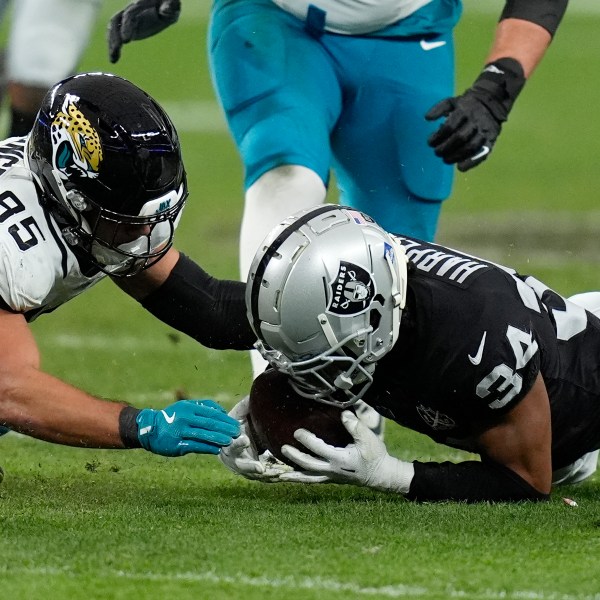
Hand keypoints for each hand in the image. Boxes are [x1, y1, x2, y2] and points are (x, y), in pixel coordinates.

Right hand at [108, 0, 180, 62]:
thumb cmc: (171, 5)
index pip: (130, 15)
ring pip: (114, 29)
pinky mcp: (128, 28)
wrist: (165, 6)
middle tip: (116, 49)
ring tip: (113, 58)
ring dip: (111, 43)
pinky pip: (118, 37)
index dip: (127, 26)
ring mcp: (128, 20)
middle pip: (117, 21)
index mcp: (140, 5)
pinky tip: (114, 59)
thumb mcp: (172, 6)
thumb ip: (169, 7)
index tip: (126, 40)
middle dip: (115, 35)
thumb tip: (166, 10)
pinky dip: (115, 47)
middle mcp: (131, 10)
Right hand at [136, 399, 238, 456]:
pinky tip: (217, 449)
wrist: (150, 428)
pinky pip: (195, 446)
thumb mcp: (187, 406)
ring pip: (203, 435)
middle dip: (225, 428)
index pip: (212, 413)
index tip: (236, 424)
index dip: (225, 419)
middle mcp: (185, 418)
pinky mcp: (177, 444)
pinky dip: (207, 447)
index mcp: (189, 407)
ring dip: (219, 438)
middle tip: (237, 433)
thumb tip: (223, 411)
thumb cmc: (173, 416)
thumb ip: (204, 406)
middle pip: (210, 423)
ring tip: (230, 441)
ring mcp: (180, 431)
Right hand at [218, 396, 295, 481]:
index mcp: (229, 442)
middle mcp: (234, 458)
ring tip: (277, 473)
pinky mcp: (255, 474)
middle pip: (240, 465)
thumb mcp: (244, 412)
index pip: (230, 444)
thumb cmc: (244, 422)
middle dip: (249, 467)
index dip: (236, 443)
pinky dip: (272, 476)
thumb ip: (246, 404)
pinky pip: (263, 478)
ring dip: (264, 475)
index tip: (245, 439)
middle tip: (260, 468)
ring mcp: (245, 467)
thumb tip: (252, 395)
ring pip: (253, 475)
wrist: (248, 436)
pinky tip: (283, 474)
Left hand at [280, 411, 413, 492]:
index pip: (319, 449)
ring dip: (293, 475)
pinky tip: (289, 477)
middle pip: (308, 465)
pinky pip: (312, 480)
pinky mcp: (330, 479)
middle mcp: (332, 470)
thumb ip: (355, 426)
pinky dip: (300, 479)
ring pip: (308, 477)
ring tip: (277, 474)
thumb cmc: (375, 455)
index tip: (297, 431)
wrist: (380, 475)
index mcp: (340, 459)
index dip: (307, 440)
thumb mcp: (368, 439)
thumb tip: (343, 413)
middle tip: (284, 447)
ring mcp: (330, 477)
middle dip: (295, 457)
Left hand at [426, 58, 524, 171]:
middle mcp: (475, 120)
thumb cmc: (466, 105)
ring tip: (446, 160)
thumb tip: (427, 118)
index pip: (450, 126)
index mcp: (464, 110)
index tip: (430, 142)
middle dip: (445, 148)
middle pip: (459, 137)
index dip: (438, 137)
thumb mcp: (452, 102)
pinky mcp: (491, 139)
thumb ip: (438, 108)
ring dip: (456, 156)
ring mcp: (484, 131)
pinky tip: (460, 167)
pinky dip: (471, 162)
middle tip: (437, 153)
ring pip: (470, 146)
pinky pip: (482, 153)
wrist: (492, 101)